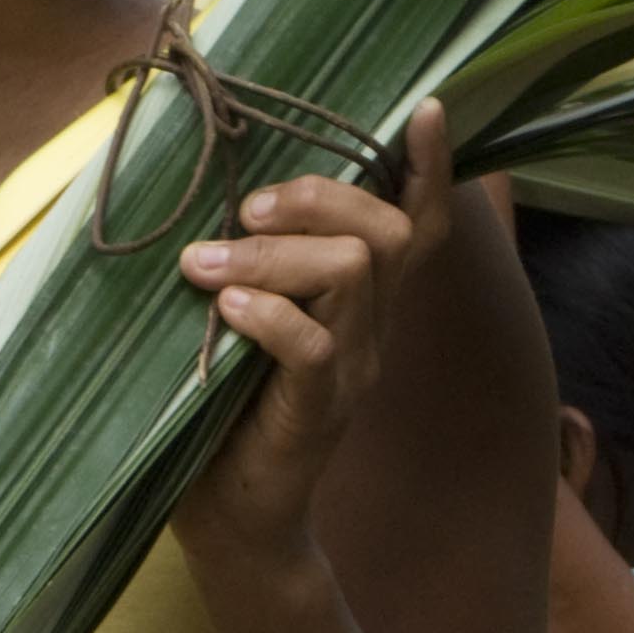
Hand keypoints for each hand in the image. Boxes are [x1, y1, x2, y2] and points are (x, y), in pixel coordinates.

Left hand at [175, 100, 452, 575]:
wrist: (232, 522)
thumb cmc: (223, 408)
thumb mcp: (241, 321)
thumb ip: (252, 264)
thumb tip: (213, 192)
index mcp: (361, 305)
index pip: (419, 226)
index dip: (431, 169)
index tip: (426, 110)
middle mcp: (370, 331)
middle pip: (383, 230)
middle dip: (315, 198)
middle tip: (242, 213)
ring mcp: (351, 370)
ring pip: (349, 273)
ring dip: (271, 255)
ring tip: (203, 265)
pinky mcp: (319, 411)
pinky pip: (314, 344)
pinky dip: (269, 314)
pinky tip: (226, 309)